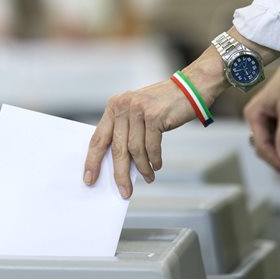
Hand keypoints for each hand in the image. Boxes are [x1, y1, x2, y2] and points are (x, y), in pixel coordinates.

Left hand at [83, 46, 227, 198]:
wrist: (191, 87)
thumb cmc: (162, 105)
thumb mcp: (136, 112)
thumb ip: (125, 132)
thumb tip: (118, 165)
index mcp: (113, 106)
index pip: (97, 138)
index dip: (92, 161)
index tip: (89, 179)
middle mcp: (123, 106)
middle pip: (116, 148)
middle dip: (119, 173)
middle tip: (123, 191)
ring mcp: (138, 110)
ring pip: (135, 150)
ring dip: (142, 168)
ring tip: (148, 177)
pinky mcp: (155, 115)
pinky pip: (151, 146)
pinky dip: (154, 160)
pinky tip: (157, 166)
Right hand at [243, 64, 279, 172]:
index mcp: (252, 114)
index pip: (260, 144)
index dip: (273, 159)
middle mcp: (253, 116)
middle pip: (261, 146)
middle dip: (275, 158)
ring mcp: (261, 117)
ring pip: (267, 142)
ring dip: (278, 152)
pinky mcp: (270, 116)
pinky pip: (272, 135)